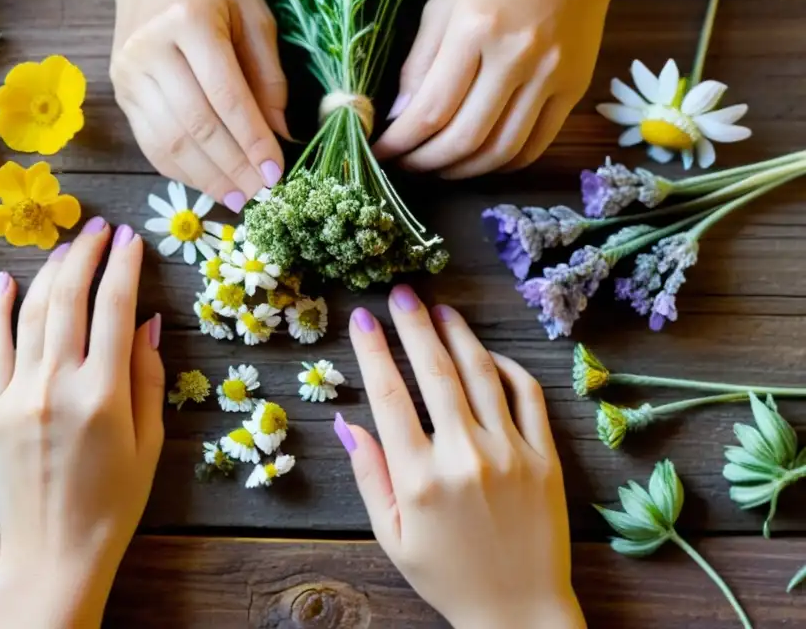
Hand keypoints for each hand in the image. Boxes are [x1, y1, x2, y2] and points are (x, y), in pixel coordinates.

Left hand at [0, 218, 164, 627]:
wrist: (53, 553)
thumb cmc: (114, 504)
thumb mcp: (150, 443)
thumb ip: (149, 378)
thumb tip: (146, 322)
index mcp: (104, 395)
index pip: (114, 309)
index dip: (125, 266)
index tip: (132, 238)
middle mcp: (58, 385)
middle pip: (70, 298)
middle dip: (87, 254)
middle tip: (101, 227)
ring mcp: (19, 394)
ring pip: (32, 313)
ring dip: (51, 271)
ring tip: (69, 245)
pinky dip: (0, 308)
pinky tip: (9, 280)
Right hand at [110, 0, 287, 212]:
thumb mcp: (255, 15)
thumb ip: (269, 76)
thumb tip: (280, 135)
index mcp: (189, 20)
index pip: (226, 96)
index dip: (252, 140)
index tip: (276, 173)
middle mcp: (151, 48)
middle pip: (195, 125)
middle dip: (232, 166)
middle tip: (261, 195)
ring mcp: (129, 72)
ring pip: (169, 141)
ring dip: (207, 177)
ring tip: (239, 198)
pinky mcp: (121, 90)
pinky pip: (151, 142)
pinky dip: (182, 170)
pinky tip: (209, 183)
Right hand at [337, 286, 584, 628]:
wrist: (519, 612)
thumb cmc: (447, 576)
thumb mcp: (392, 536)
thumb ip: (370, 476)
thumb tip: (346, 423)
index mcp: (421, 478)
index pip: (389, 397)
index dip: (373, 351)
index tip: (362, 319)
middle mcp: (465, 457)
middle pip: (435, 372)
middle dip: (414, 326)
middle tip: (401, 295)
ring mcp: (511, 454)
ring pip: (481, 375)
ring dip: (459, 335)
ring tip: (441, 310)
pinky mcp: (546, 458)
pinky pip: (527, 396)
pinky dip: (508, 367)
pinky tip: (489, 353)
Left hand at [372, 0, 607, 177]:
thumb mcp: (443, 4)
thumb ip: (418, 63)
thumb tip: (400, 118)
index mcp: (475, 28)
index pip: (430, 108)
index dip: (400, 142)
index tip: (381, 154)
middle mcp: (516, 56)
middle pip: (464, 137)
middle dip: (426, 163)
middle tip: (406, 166)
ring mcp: (550, 76)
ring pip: (500, 151)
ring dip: (463, 171)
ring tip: (439, 168)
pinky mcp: (574, 89)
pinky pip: (535, 145)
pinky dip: (503, 163)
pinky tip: (480, 159)